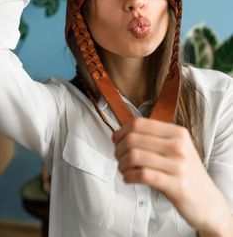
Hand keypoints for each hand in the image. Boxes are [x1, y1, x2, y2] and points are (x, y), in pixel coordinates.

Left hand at [112, 118, 230, 232]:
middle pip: (134, 139)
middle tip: (118, 158)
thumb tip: (120, 133)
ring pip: (135, 156)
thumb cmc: (183, 171)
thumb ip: (152, 138)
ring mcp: (179, 165)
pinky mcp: (177, 185)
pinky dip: (129, 176)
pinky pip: (143, 175)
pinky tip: (128, 179)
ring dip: (122, 164)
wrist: (207, 200)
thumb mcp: (175, 148)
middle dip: (119, 149)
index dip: (122, 131)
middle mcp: (179, 145)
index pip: (140, 123)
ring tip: (123, 169)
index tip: (115, 140)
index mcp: (177, 132)